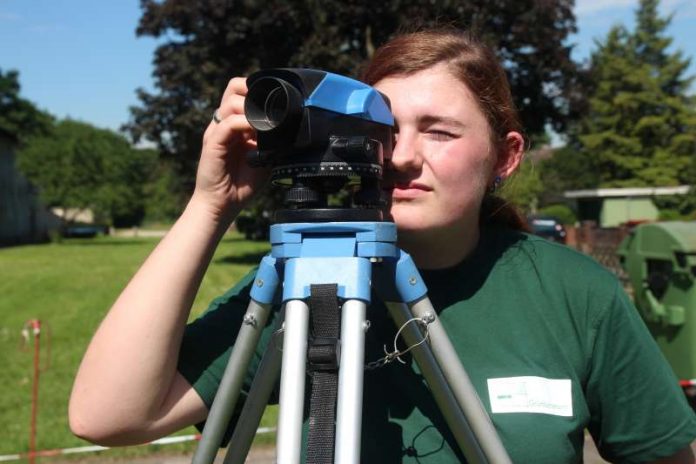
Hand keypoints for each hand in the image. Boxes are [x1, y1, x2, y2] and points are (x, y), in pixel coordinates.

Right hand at [193, 77, 268, 222]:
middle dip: (253, 91)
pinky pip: (228, 123)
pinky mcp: (213, 142)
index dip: (259, 90)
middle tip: (269, 109)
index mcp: (236, 124)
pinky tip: (256, 132)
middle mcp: (225, 123)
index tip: (277, 102)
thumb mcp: (266, 158)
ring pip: (231, 102)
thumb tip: (292, 128)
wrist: (223, 204)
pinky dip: (244, 122)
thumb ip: (274, 141)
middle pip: (233, 88)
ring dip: (252, 109)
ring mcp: (217, 131)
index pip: (242, 92)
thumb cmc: (243, 184)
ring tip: (266, 124)